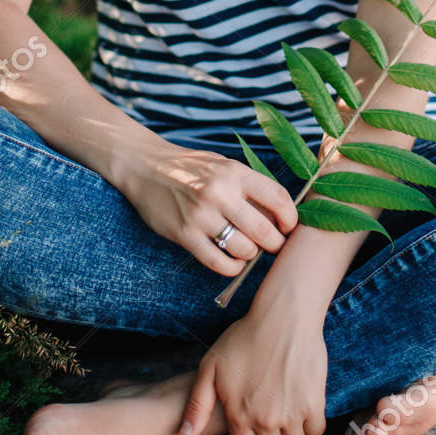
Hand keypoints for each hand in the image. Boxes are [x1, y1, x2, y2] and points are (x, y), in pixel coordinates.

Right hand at [117, 140, 297, 276]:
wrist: (145, 166)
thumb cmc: (191, 168)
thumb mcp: (224, 166)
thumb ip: (248, 187)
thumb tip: (279, 215)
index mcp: (235, 172)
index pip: (277, 198)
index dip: (291, 218)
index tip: (289, 227)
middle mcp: (220, 192)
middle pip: (264, 230)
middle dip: (275, 244)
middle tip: (273, 246)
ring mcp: (201, 215)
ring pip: (244, 249)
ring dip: (251, 255)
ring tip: (248, 250)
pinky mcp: (184, 234)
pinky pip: (218, 262)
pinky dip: (231, 268)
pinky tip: (233, 262)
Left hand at [178, 289, 327, 434]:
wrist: (283, 318)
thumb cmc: (246, 337)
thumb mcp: (210, 367)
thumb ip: (197, 405)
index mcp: (239, 415)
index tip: (255, 421)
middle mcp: (264, 421)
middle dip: (271, 432)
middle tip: (271, 406)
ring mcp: (290, 414)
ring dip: (292, 428)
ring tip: (287, 403)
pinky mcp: (313, 404)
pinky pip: (315, 430)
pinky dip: (311, 421)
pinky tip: (303, 401)